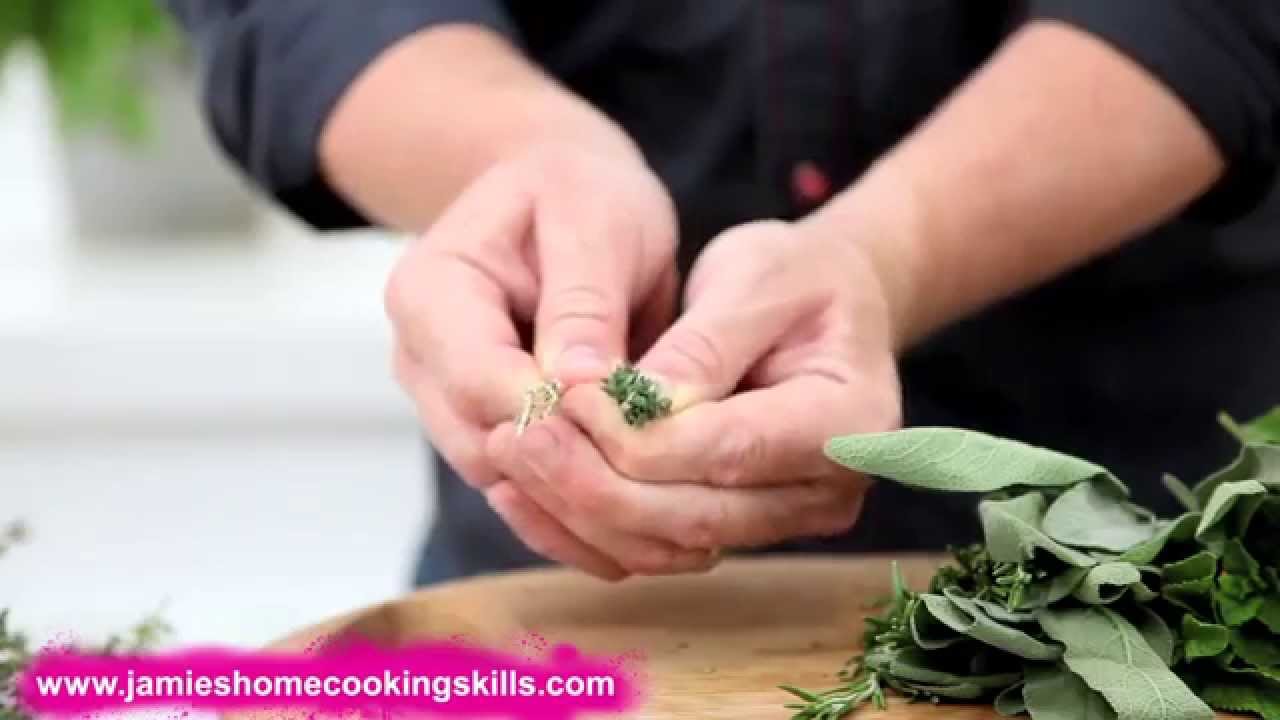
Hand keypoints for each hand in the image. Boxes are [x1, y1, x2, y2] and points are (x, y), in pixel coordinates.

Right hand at [386, 143, 709, 579]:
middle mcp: (424, 360)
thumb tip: (578, 385)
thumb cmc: (579, 191)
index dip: (553, 418)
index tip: (634, 438)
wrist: (564, 197)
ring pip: (507, 484)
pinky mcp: (491, 430)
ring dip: (583, 515)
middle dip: (573, 483)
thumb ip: (583, 299)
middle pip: (484, 448)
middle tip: (668, 510)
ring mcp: (452, 403)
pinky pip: (529, 491)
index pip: (479, 379)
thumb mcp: (591, 218)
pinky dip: (582, 519)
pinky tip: (650, 542)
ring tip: (672, 540)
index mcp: (430, 293)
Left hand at [491, 219, 902, 563]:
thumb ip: (704, 344)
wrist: (827, 303)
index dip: (636, 436)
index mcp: (850, 424)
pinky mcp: (735, 523)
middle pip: (692, 517)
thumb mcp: (758, 276)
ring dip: (579, 509)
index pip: (726, 450)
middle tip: (516, 436)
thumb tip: (630, 403)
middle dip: (593, 484)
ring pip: (665, 544)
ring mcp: (782, 518)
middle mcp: (825, 490)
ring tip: (510, 453)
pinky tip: (527, 487)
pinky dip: (588, 523)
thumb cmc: (800, 276)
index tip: (563, 395)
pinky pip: (654, 545)